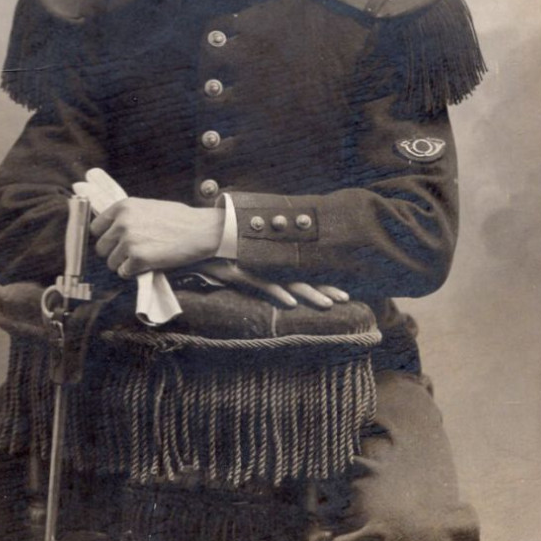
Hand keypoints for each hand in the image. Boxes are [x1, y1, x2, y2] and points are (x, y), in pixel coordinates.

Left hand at [91, 197, 223, 275]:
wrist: (200, 230)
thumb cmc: (179, 219)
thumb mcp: (148, 207)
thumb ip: (128, 216)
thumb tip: (111, 230)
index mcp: (123, 207)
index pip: (96, 227)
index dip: (105, 237)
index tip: (114, 243)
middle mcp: (122, 222)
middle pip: (100, 248)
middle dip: (113, 253)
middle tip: (130, 254)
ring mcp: (129, 240)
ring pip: (111, 263)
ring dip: (124, 264)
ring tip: (142, 259)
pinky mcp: (138, 258)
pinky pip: (124, 272)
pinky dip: (133, 272)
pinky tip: (147, 265)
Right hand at [194, 259, 349, 310]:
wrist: (195, 236)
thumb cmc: (220, 249)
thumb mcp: (244, 260)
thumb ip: (260, 267)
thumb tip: (278, 282)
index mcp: (273, 262)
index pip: (303, 274)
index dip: (323, 283)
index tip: (343, 293)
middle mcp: (268, 264)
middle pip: (302, 278)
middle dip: (325, 289)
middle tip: (345, 298)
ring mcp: (256, 267)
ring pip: (288, 282)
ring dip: (309, 293)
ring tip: (329, 304)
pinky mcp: (241, 272)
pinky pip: (262, 284)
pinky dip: (277, 292)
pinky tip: (291, 302)